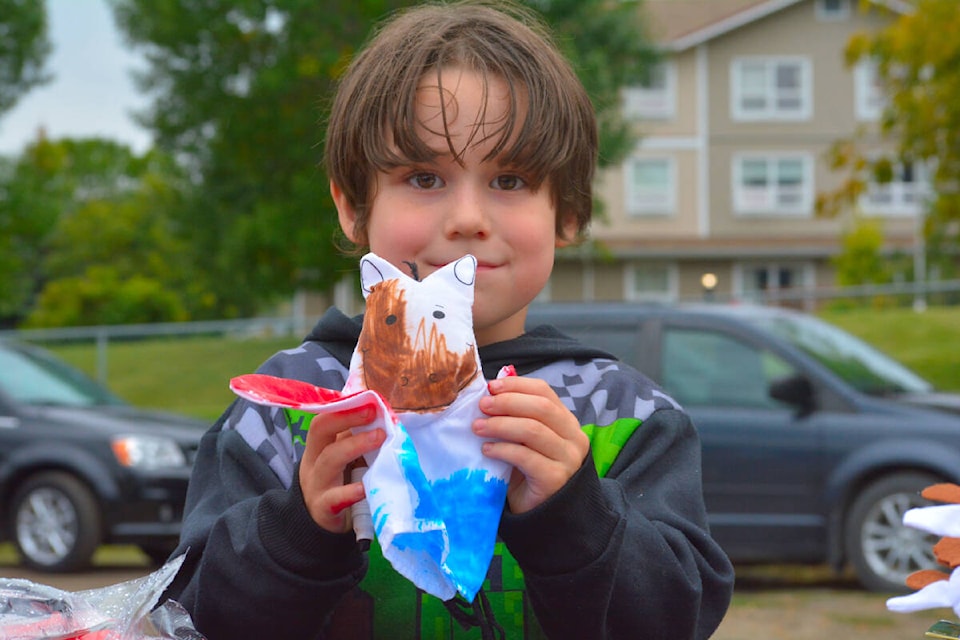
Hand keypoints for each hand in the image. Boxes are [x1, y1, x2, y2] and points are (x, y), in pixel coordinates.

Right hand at [298, 404, 384, 532]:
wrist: (319, 526)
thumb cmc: (337, 486)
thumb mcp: (342, 460)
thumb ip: (354, 441)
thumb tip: (381, 416)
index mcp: (318, 446)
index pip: (325, 417)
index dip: (345, 407)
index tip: (369, 400)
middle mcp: (313, 461)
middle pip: (320, 430)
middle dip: (346, 417)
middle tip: (373, 413)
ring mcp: (316, 485)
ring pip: (329, 460)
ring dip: (354, 446)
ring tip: (379, 438)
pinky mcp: (323, 509)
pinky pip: (335, 498)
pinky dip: (350, 492)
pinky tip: (365, 488)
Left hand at [474, 376, 588, 513]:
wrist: (543, 515)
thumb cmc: (530, 473)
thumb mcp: (525, 440)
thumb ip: (517, 416)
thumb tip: (492, 388)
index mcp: (566, 422)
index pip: (544, 392)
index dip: (516, 385)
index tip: (491, 387)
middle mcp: (573, 438)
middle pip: (540, 408)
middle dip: (507, 402)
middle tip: (482, 406)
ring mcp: (568, 459)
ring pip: (532, 430)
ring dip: (500, 425)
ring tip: (478, 427)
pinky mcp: (555, 479)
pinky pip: (525, 457)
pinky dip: (502, 449)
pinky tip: (487, 450)